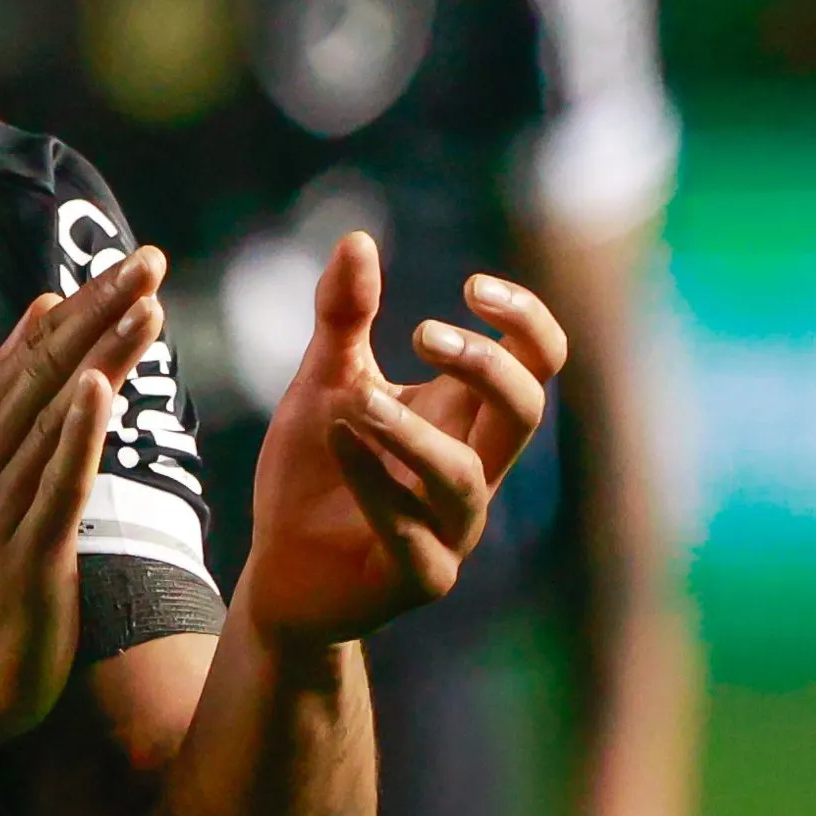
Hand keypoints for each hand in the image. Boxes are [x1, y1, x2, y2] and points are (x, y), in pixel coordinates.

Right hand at [0, 247, 166, 735]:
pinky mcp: (29, 548)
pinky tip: (98, 391)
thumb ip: (15, 394)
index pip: (32, 353)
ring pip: (58, 415)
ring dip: (101, 356)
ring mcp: (1, 502)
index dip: (84, 303)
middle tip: (147, 259)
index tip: (131, 258)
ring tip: (144, 305)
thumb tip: (44, 308)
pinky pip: (57, 481)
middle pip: (45, 369)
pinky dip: (76, 434)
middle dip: (99, 310)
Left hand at [237, 233, 566, 651]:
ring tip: (354, 399)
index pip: (535, 364)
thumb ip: (343, 318)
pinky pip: (413, 535)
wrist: (280, 570)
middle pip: (523, 411)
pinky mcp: (419, 578)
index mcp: (463, 418)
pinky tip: (338, 441)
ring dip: (410, 433)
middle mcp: (472, 470)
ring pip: (465, 478)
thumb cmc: (317, 472)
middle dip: (485, 365)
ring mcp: (452, 529)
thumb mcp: (323, 383)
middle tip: (420, 333)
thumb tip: (357, 237)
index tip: (474, 285)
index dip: (525, 322)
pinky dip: (376, 485)